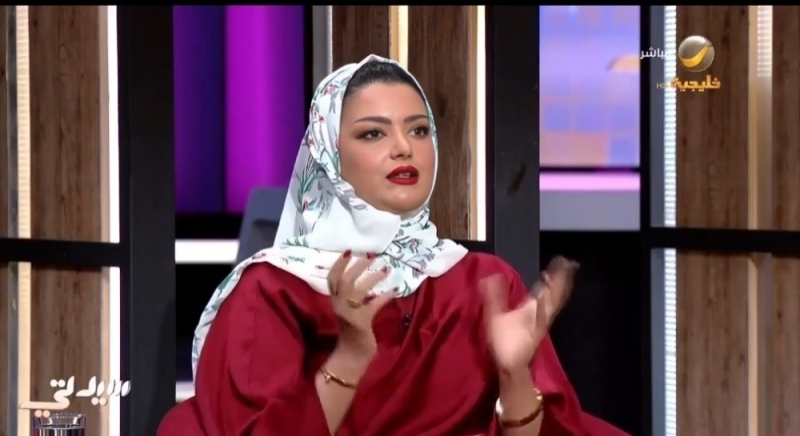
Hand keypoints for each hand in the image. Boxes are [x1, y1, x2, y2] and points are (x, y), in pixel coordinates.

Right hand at [327, 250, 394, 356]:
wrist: (351, 358)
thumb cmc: (351, 333)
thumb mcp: (349, 311)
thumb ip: (352, 297)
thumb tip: (367, 277)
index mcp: (334, 302)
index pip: (332, 278)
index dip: (339, 264)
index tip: (348, 251)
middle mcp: (338, 305)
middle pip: (344, 280)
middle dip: (358, 266)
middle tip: (371, 256)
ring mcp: (349, 314)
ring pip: (358, 289)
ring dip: (373, 278)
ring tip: (386, 270)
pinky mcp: (361, 322)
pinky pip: (374, 304)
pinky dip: (385, 296)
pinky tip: (395, 290)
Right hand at [481, 256, 578, 372]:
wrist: (513, 367)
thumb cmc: (504, 342)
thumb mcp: (495, 317)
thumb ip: (494, 296)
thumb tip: (493, 275)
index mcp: (535, 307)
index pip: (549, 286)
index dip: (556, 274)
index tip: (562, 260)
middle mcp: (545, 312)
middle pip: (558, 292)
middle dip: (563, 277)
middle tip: (568, 263)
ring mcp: (545, 320)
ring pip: (557, 300)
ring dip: (561, 286)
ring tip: (563, 274)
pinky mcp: (542, 327)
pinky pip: (554, 306)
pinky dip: (556, 296)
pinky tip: (550, 294)